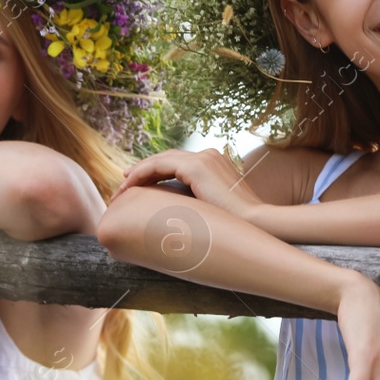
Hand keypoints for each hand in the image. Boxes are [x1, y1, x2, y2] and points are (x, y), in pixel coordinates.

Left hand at [112, 148, 263, 220]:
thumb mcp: (214, 209)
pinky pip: (159, 165)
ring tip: (122, 188)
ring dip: (138, 173)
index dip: (155, 173)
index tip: (138, 186)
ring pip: (160, 160)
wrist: (257, 223)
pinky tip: (128, 185)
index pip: (177, 164)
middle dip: (143, 171)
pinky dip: (142, 173)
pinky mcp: (197, 167)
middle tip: (124, 186)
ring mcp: (203, 159)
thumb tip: (175, 216)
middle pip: (166, 159)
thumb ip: (197, 203)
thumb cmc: (238, 225)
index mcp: (214, 163)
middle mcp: (208, 155)